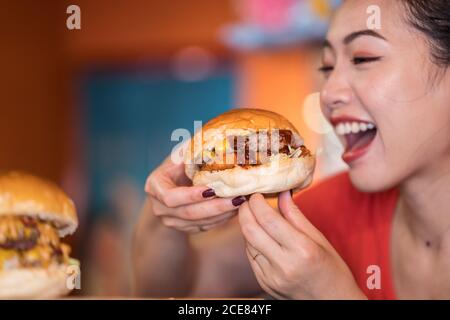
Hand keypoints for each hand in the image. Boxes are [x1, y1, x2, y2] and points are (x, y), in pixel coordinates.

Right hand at [145, 156, 245, 232]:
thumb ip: (193, 149)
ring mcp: (171, 221)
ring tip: (241, 203)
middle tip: (237, 199)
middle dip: (215, 207)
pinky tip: (236, 210)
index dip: (190, 196)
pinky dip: (221, 219)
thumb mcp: (182, 154)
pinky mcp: (184, 228)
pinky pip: (205, 227)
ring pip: (199, 223)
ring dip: (222, 214)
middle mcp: (159, 207)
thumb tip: (213, 138)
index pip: (171, 197)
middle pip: (188, 212)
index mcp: (155, 186)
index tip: (212, 190)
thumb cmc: (179, 164)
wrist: (172, 184)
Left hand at [238, 191, 365, 298]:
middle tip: (248, 201)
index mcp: (302, 250)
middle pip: (251, 230)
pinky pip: (251, 256)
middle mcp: (284, 264)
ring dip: (247, 226)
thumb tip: (282, 193)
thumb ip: (296, 216)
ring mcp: (271, 277)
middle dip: (245, 211)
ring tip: (253, 215)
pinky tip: (259, 235)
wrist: (332, 303)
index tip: (256, 194)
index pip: (269, 219)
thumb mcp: (319, 239)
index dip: (257, 203)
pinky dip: (252, 242)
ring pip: (248, 243)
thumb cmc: (332, 270)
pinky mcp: (264, 284)